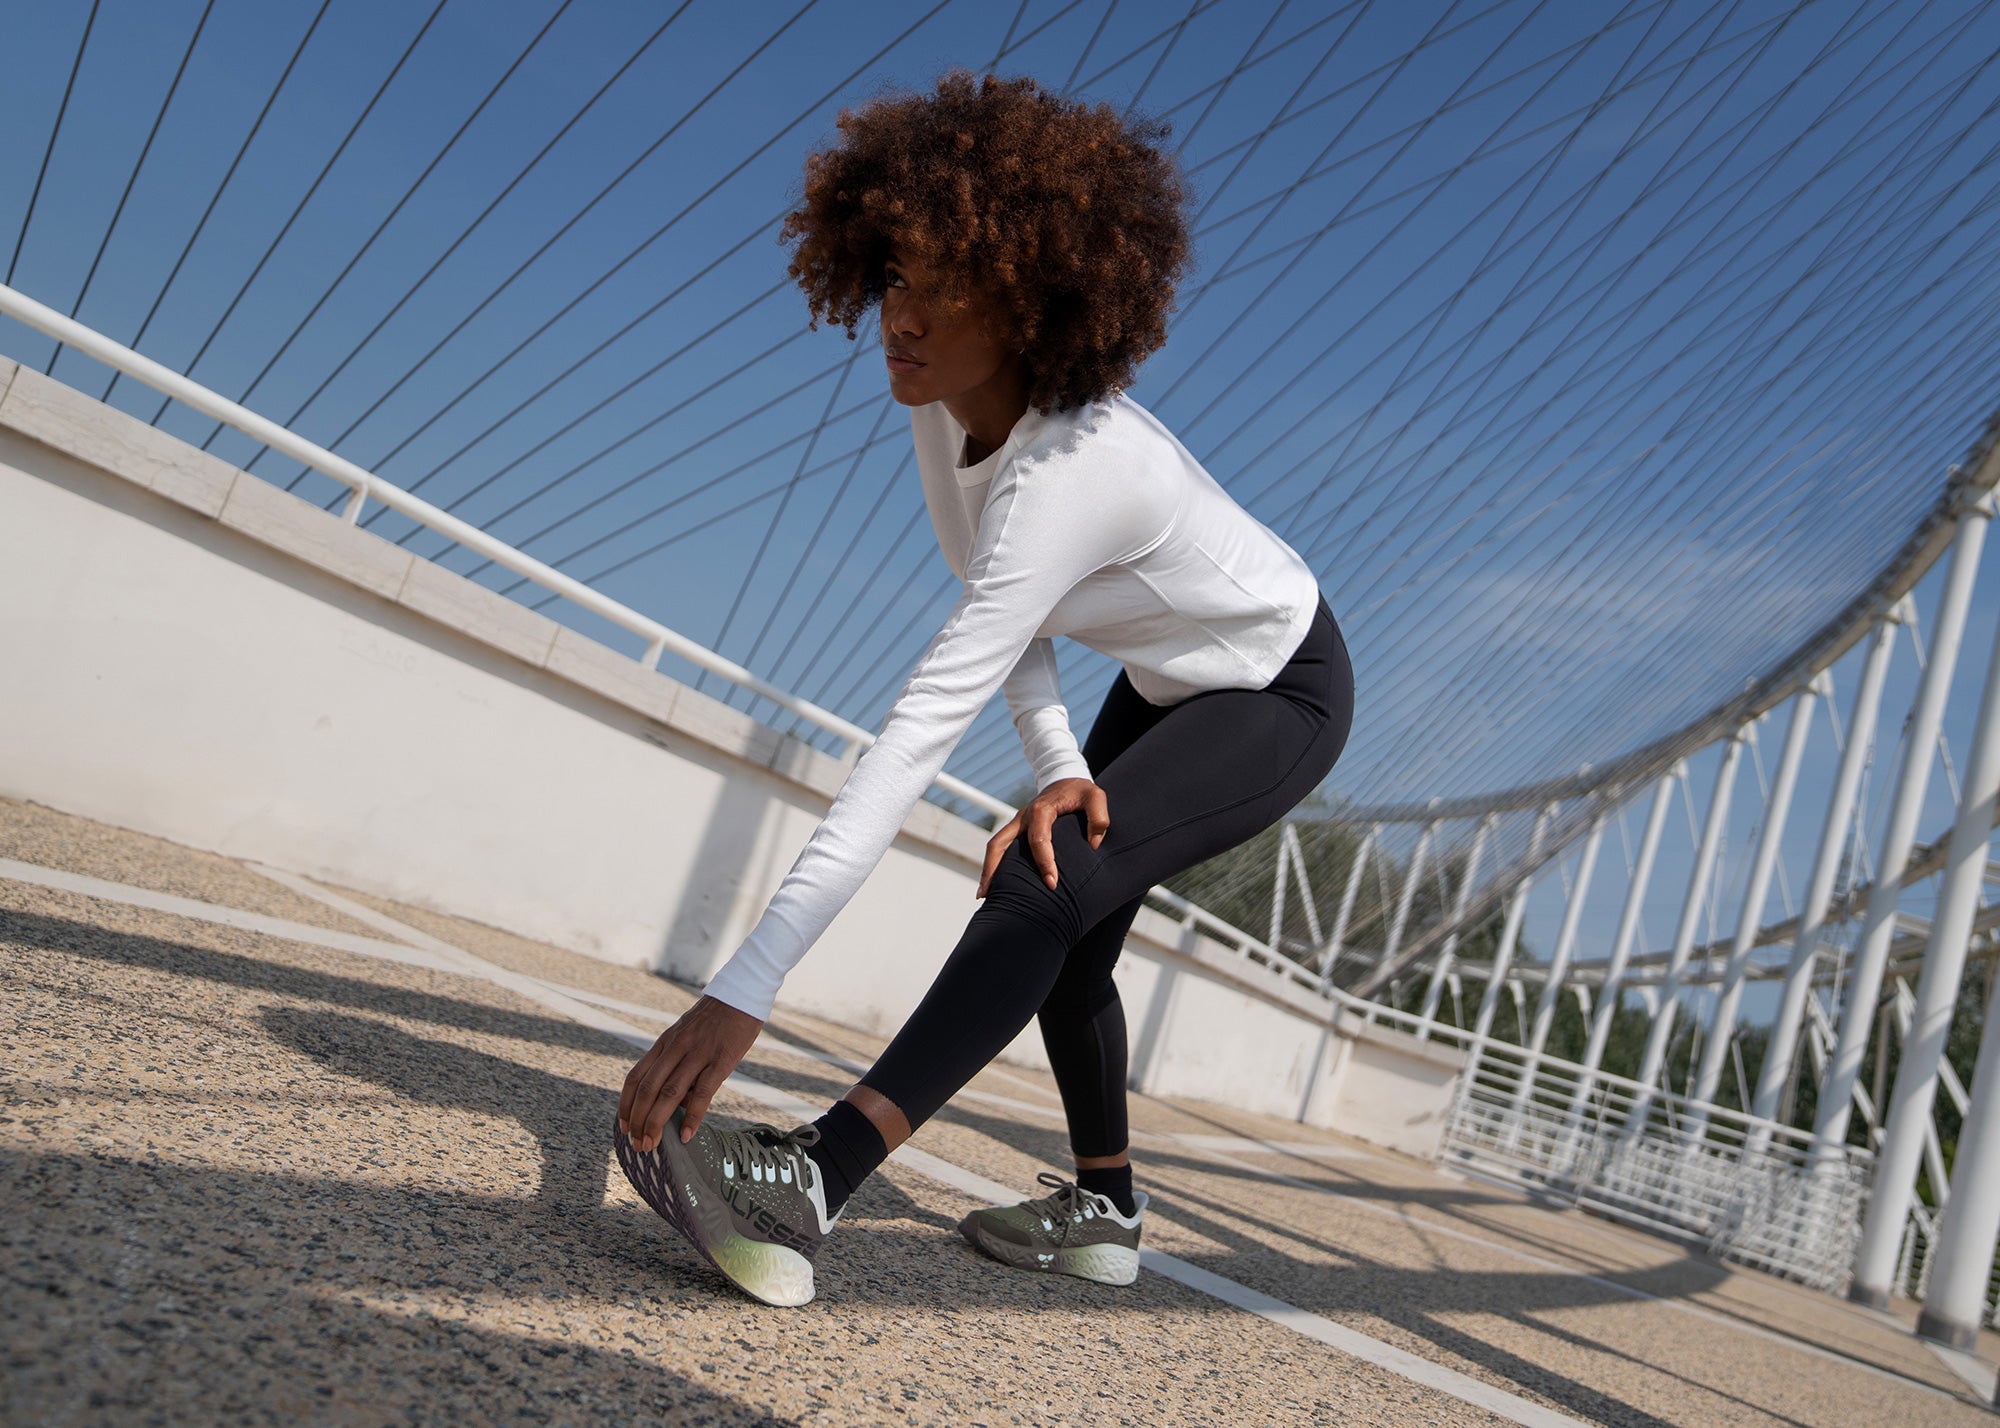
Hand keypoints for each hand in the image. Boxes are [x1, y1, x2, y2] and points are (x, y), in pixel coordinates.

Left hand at [617, 995, 762, 1149]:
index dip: (626, 1105)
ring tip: (653, 1145)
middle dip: (638, 1121)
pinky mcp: (721, 1060)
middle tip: (638, 1145)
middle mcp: (676, 1049)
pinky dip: (692, 1116)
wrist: (741, 995)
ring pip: (669, 1093)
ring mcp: (698, 1054)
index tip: (624, 1127)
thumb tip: (673, 1099)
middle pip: (648, 1090)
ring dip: (657, 1123)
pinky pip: (703, 1093)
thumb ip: (675, 1061)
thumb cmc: (714, 1019)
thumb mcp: (686, 1034)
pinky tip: (687, 1135)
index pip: (636, 1077)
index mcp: (665, 1043)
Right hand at [978, 776, 1108, 896]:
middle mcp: (1023, 817)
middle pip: (1000, 843)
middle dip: (994, 868)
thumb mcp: (1096, 796)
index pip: (1038, 840)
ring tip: (984, 895)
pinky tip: (995, 885)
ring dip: (988, 869)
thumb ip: (1099, 817)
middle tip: (992, 894)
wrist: (1066, 779)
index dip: (1044, 863)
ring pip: (996, 846)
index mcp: (1041, 810)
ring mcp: (1017, 823)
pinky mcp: (1018, 829)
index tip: (1052, 884)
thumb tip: (1093, 845)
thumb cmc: (1082, 791)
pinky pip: (1002, 847)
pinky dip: (995, 864)